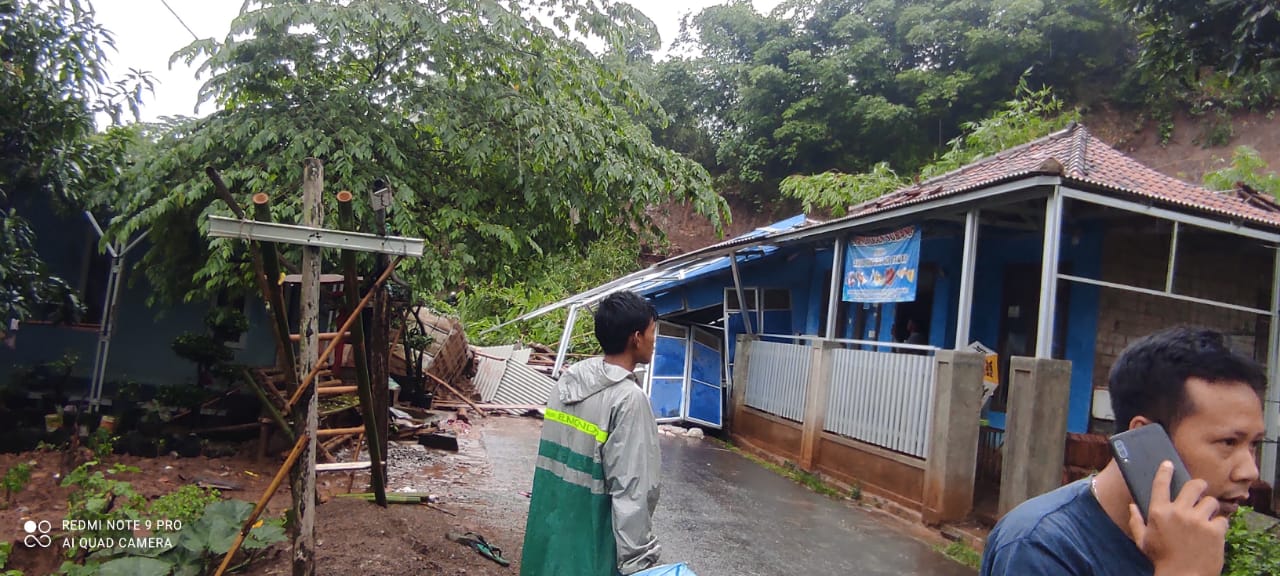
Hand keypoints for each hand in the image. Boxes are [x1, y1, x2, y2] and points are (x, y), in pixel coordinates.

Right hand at [1129, 461, 1227, 575]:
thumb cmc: (1162, 559)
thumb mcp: (1143, 541)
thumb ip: (1136, 522)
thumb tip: (1131, 506)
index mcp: (1158, 513)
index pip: (1161, 484)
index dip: (1165, 471)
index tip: (1169, 464)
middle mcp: (1178, 512)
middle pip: (1194, 485)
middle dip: (1199, 485)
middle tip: (1200, 490)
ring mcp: (1198, 520)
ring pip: (1211, 501)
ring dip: (1210, 507)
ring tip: (1207, 516)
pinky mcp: (1214, 530)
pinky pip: (1222, 519)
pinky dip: (1219, 525)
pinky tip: (1213, 533)